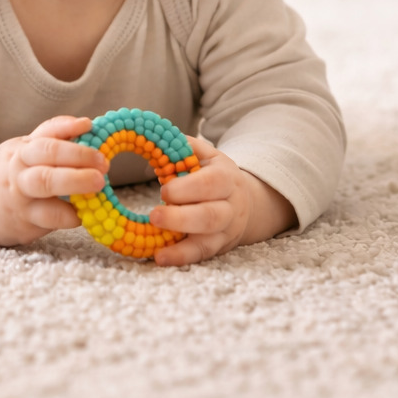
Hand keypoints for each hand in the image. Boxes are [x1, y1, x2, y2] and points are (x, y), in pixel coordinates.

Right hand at [0, 115, 109, 245]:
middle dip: (77, 154)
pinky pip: (49, 217)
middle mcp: (19, 166)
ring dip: (74, 181)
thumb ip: (50, 142)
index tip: (88, 126)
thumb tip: (88, 129)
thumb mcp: (22, 153)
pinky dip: (69, 215)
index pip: (46, 131)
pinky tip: (81, 214)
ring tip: (98, 183)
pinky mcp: (23, 220)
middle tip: (103, 163)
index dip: (68, 126)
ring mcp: (19, 193)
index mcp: (23, 148)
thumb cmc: (7, 174)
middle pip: (46, 153)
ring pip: (44, 182)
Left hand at [148, 136, 295, 265]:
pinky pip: (201, 255)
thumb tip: (153, 138)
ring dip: (181, 246)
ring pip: (208, 241)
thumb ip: (184, 146)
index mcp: (226, 178)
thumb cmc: (213, 174)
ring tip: (156, 248)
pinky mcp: (218, 247)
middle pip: (210, 216)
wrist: (244, 201)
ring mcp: (226, 230)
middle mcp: (231, 207)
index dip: (188, 188)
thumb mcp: (205, 154)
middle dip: (181, 218)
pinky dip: (181, 258)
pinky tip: (160, 259)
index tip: (164, 190)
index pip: (212, 184)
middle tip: (154, 215)